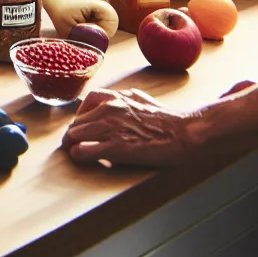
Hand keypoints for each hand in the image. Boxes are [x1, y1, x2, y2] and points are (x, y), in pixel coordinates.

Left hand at [61, 88, 201, 167]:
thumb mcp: (142, 100)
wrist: (184, 132)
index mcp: (115, 97)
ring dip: (73, 146)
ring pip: (73, 136)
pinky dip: (79, 155)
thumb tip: (116, 101)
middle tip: (77, 145)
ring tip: (77, 153)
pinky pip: (82, 151)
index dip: (82, 119)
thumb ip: (125, 100)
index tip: (85, 128)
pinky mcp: (114, 147)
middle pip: (75, 123)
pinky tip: (83, 158)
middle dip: (75, 135)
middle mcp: (108, 109)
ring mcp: (110, 127)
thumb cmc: (168, 119)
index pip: (84, 105)